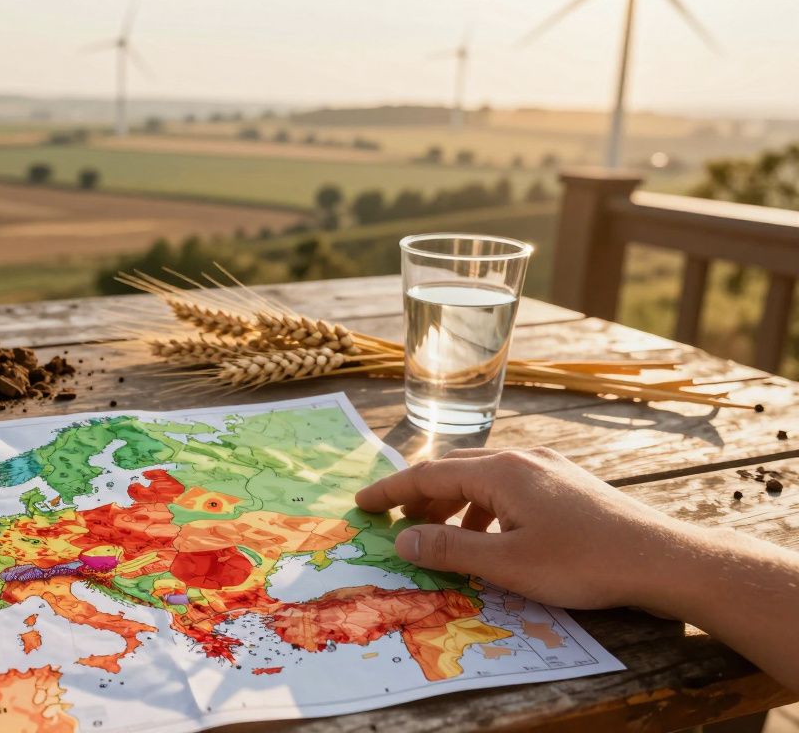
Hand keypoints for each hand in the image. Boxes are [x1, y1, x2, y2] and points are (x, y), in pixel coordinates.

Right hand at [354, 447, 699, 611]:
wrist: (660, 558)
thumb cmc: (582, 562)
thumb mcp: (507, 563)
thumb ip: (449, 550)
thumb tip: (401, 540)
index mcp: (501, 472)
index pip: (429, 473)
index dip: (391, 491)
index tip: (361, 504)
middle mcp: (522, 459)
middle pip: (455, 469)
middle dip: (419, 495)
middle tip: (393, 521)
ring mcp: (548, 468)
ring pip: (484, 479)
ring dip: (452, 505)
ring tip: (438, 536)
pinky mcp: (567, 484)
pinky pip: (509, 488)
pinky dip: (484, 508)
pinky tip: (490, 537)